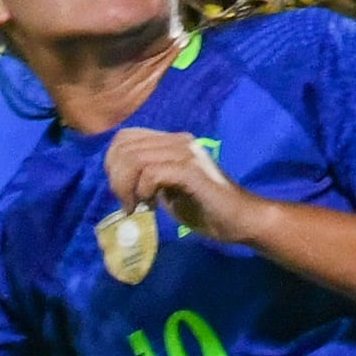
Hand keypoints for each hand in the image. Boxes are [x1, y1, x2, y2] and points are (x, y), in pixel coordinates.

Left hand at [103, 127, 262, 242]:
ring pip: (135, 158)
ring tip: (138, 206)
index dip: (113, 162)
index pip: (125, 136)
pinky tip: (152, 206)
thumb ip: (147, 177)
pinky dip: (144, 191)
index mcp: (171, 142)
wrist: (242, 219)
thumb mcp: (167, 189)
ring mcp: (186, 153)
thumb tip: (120, 180)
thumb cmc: (206, 208)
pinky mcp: (192, 171)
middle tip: (129, 203)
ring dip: (127, 187)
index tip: (122, 191)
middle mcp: (178, 141)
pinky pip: (153, 173)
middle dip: (117, 178)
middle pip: (125, 146)